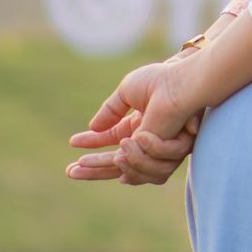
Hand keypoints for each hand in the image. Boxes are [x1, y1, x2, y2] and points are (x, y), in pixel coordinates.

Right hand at [66, 58, 204, 186]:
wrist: (179, 79)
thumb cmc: (158, 81)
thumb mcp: (128, 92)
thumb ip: (111, 111)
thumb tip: (93, 127)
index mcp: (138, 129)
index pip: (112, 146)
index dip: (92, 149)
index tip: (72, 146)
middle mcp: (150, 143)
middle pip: (119, 165)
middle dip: (95, 169)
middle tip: (72, 170)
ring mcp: (163, 149)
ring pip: (137, 172)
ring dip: (123, 163)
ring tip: (119, 149)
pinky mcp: (175, 152)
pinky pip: (155, 167)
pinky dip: (143, 157)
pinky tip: (137, 140)